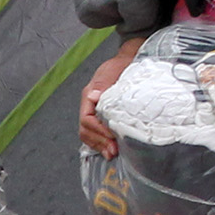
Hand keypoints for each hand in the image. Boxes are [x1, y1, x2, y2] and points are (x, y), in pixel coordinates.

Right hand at [76, 40, 138, 159]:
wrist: (128, 61)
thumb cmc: (121, 66)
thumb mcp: (111, 71)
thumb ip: (102, 84)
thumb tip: (93, 97)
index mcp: (88, 96)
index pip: (87, 118)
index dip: (98, 130)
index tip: (112, 136)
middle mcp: (89, 106)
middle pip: (85, 130)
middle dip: (99, 141)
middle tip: (113, 151)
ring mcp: (94, 112)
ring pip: (88, 134)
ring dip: (99, 145)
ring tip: (112, 154)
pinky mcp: (102, 116)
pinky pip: (96, 133)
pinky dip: (102, 143)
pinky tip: (110, 149)